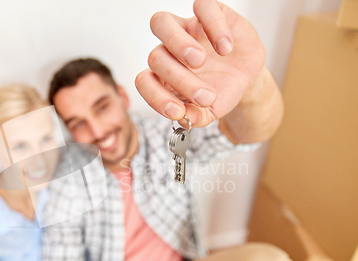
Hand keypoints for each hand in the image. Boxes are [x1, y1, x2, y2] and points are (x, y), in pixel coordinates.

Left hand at [135, 0, 265, 127]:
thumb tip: (184, 120)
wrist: (246, 76)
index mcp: (162, 76)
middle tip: (204, 95)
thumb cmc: (221, 90)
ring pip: (161, 23)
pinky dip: (213, 26)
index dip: (155, 97)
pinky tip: (226, 48)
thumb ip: (195, 117)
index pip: (144, 81)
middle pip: (155, 57)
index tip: (177, 111)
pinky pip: (202, 7)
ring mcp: (186, 29)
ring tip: (200, 61)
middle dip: (178, 78)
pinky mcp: (208, 12)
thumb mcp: (210, 111)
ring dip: (177, 43)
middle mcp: (168, 50)